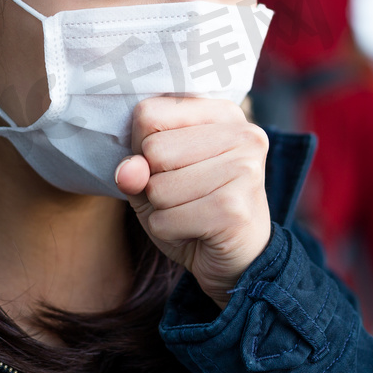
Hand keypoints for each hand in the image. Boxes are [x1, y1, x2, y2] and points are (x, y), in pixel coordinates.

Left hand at [114, 96, 271, 307]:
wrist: (241, 259)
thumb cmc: (196, 207)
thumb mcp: (157, 177)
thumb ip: (136, 164)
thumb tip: (128, 171)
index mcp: (223, 113)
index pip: (149, 113)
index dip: (143, 147)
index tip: (173, 165)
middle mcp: (243, 134)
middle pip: (153, 149)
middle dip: (154, 183)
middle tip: (187, 195)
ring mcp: (244, 170)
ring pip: (158, 187)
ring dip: (162, 211)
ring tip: (193, 212)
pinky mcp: (234, 209)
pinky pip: (166, 220)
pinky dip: (169, 232)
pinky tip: (197, 232)